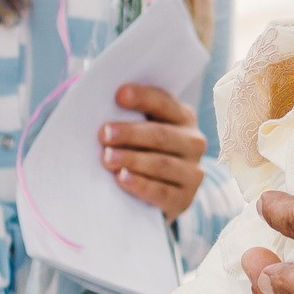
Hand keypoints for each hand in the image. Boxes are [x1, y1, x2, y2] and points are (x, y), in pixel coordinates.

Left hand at [102, 84, 206, 219]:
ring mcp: (192, 171)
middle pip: (161, 135)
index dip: (143, 97)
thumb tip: (100, 109)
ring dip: (132, 159)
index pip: (164, 103)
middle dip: (131, 133)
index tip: (119, 94)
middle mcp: (194, 142)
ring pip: (162, 163)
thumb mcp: (141, 133)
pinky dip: (141, 185)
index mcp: (183, 118)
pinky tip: (122, 179)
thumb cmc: (141, 154)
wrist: (158, 196)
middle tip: (104, 134)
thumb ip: (130, 118)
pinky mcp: (185, 198)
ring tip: (106, 158)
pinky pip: (162, 191)